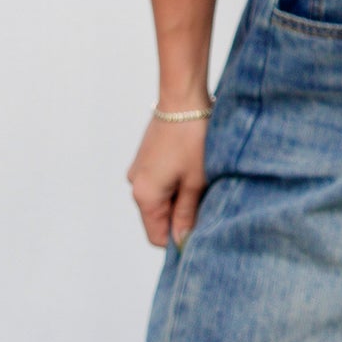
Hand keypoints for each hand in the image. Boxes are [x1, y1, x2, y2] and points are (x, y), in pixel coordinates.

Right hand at [127, 112, 208, 249]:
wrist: (183, 99)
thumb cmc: (193, 140)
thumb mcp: (196, 182)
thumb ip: (186, 215)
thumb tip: (181, 242)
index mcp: (144, 195)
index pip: (157, 237)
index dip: (179, 239)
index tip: (202, 228)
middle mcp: (135, 185)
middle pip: (158, 217)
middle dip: (182, 215)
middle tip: (206, 199)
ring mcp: (138, 170)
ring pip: (161, 199)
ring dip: (180, 197)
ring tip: (201, 180)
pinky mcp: (145, 158)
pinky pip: (159, 181)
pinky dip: (175, 182)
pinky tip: (193, 168)